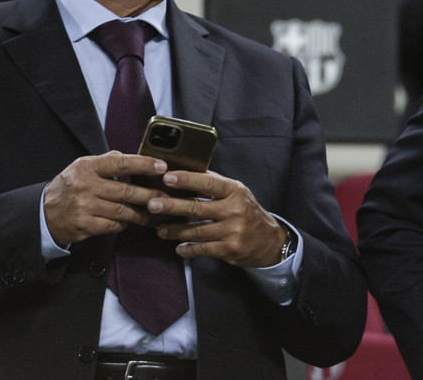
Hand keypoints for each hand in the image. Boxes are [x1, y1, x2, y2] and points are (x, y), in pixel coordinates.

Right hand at [43, 152, 167, 244]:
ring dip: (141, 213)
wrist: (44, 212)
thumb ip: (107, 161)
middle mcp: (86, 185)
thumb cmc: (70, 187)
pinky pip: (113, 226)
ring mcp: (85, 207)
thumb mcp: (83, 167)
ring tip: (153, 212)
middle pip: (126, 191)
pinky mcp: (84, 225)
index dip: (144, 164)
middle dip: (150, 195)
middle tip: (166, 196)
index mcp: (88, 167)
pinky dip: (124, 224)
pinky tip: (128, 222)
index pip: (120, 163)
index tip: (162, 167)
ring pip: (123, 211)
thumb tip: (131, 157)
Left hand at [150, 171, 285, 267]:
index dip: (186, 179)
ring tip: (160, 229)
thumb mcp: (237, 193)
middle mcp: (235, 210)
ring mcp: (233, 230)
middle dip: (171, 206)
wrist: (270, 241)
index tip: (167, 177)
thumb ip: (215, 186)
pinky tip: (178, 248)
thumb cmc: (248, 212)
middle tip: (152, 204)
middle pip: (197, 207)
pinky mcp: (230, 249)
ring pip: (196, 231)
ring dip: (175, 230)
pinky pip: (203, 249)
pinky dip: (188, 249)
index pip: (207, 182)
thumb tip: (185, 173)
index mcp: (235, 191)